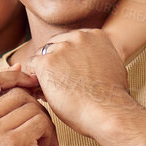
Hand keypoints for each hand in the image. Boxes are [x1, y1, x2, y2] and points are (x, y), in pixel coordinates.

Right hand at [0, 66, 56, 145]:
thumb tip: (20, 68)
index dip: (14, 77)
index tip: (31, 84)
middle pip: (18, 94)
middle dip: (36, 108)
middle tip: (41, 127)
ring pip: (33, 108)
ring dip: (45, 123)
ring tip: (43, 140)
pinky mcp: (15, 143)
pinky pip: (41, 122)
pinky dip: (49, 133)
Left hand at [21, 28, 135, 138]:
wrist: (107, 110)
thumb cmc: (111, 98)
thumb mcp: (113, 67)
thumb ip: (100, 58)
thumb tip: (94, 64)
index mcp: (94, 35)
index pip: (70, 40)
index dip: (66, 57)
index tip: (67, 71)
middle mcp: (77, 37)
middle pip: (55, 45)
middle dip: (54, 62)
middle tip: (56, 82)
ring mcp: (61, 48)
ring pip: (41, 55)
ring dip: (43, 70)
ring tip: (50, 89)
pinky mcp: (47, 62)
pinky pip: (31, 65)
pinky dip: (34, 78)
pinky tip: (42, 91)